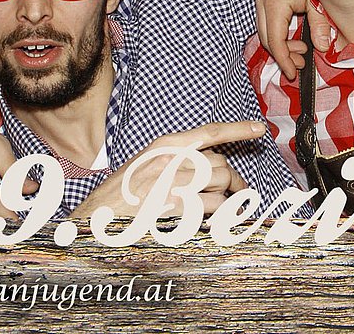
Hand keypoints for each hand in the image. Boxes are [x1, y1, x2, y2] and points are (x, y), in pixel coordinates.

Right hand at [71, 121, 263, 218]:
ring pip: (220, 185)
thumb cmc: (119, 196)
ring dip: (228, 201)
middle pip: (220, 164)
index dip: (238, 130)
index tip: (260, 129)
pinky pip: (212, 207)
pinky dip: (216, 217)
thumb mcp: (146, 165)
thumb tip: (212, 168)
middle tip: (238, 194)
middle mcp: (171, 158)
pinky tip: (206, 223)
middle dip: (234, 181)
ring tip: (222, 211)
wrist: (94, 218)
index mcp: (165, 145)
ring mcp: (172, 180)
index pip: (209, 132)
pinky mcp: (174, 204)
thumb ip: (176, 161)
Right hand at [256, 0, 329, 81]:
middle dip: (282, 55)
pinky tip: (295, 37)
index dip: (284, 60)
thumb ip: (322, 25)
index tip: (294, 73)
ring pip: (265, 31)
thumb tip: (322, 48)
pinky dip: (279, 33)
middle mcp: (263, 1)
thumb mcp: (321, 0)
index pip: (275, 41)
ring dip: (281, 44)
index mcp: (275, 3)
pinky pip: (267, 21)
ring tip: (302, 51)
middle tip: (301, 64)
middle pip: (266, 38)